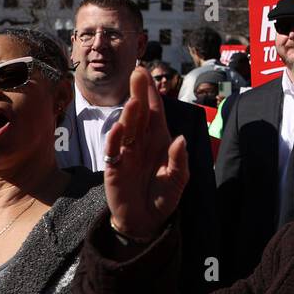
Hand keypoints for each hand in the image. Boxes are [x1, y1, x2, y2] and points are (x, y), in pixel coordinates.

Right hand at [104, 66, 189, 240]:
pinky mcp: (114, 167)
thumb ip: (180, 160)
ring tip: (133, 101)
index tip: (146, 73)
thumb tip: (180, 139)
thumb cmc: (163, 196)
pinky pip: (113, 150)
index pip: (156, 112)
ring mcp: (126, 152)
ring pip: (127, 128)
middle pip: (139, 113)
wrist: (146, 221)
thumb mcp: (179, 180)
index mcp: (160, 140)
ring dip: (129, 114)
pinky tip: (119, 128)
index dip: (151, 93)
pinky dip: (115, 139)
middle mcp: (141, 141)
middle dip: (138, 93)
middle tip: (136, 72)